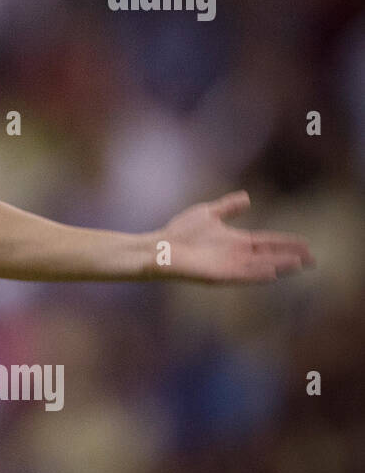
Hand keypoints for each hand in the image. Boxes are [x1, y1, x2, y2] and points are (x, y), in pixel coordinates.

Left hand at [152, 191, 313, 283]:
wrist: (159, 246)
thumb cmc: (180, 232)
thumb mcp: (209, 214)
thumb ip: (229, 207)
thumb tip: (247, 197)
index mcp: (236, 242)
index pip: (267, 242)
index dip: (286, 243)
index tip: (306, 243)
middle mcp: (236, 255)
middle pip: (269, 256)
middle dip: (290, 258)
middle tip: (313, 259)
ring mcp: (227, 266)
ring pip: (259, 267)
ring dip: (278, 266)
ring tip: (298, 264)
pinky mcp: (217, 275)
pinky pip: (241, 275)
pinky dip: (256, 273)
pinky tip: (271, 272)